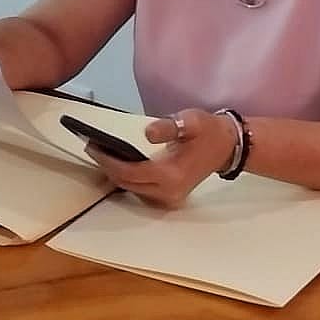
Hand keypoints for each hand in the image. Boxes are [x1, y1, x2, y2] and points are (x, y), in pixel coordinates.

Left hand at [85, 108, 236, 208]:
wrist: (227, 146)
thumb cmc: (207, 131)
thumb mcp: (189, 122)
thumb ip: (168, 127)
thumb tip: (147, 133)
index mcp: (171, 174)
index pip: (130, 171)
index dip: (108, 160)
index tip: (93, 146)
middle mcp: (169, 191)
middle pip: (127, 183)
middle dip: (107, 166)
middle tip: (92, 147)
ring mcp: (170, 197)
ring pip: (132, 189)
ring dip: (115, 173)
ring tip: (100, 153)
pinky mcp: (170, 195)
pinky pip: (141, 190)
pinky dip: (127, 178)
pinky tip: (118, 162)